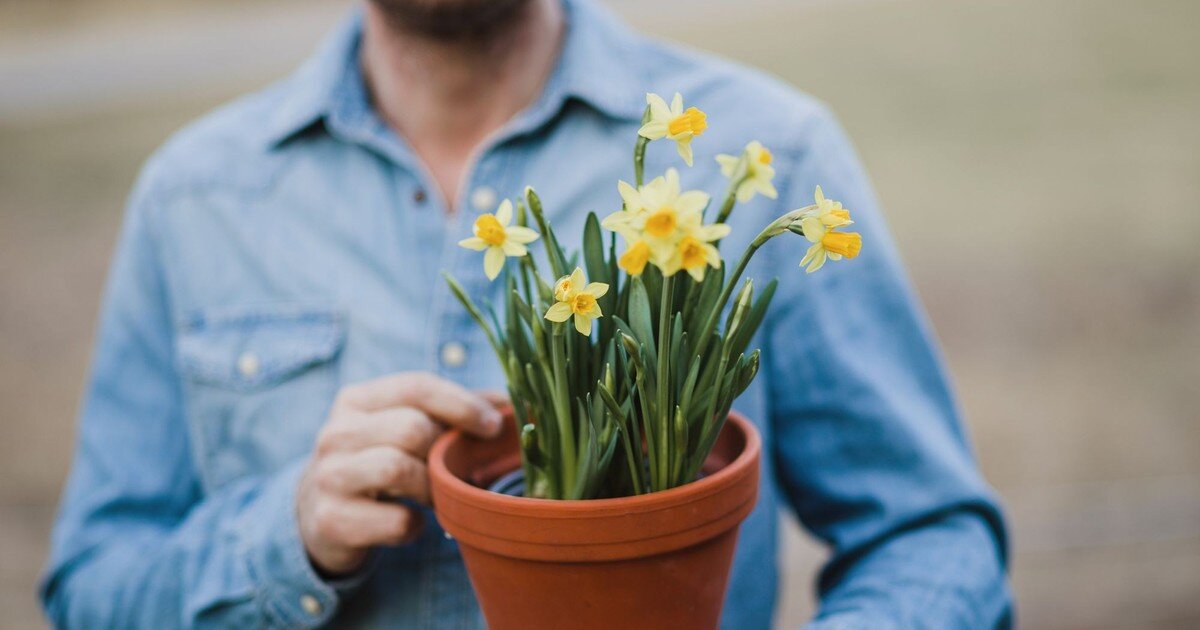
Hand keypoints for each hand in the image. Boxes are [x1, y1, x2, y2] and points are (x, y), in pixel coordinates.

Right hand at [297, 372, 501, 574]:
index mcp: (357, 400)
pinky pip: (395, 521)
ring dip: (430, 488)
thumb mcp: (402, 427)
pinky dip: (414, 525)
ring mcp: (328, 477)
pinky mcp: (331, 520)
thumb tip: (509, 404)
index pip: (416, 386)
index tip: (493, 426)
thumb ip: (452, 411)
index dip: (462, 404)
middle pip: (410, 428)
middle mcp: (335, 433)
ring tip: (434, 497)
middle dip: (443, 453)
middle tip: (456, 472)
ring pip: (397, 469)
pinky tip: (410, 522)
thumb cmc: (377, 462)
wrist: (317, 516)